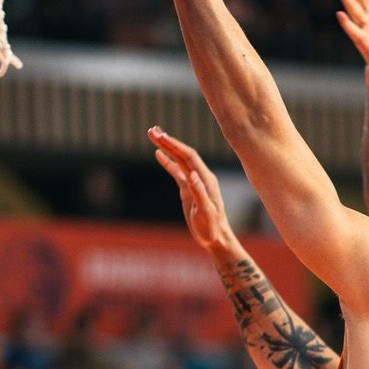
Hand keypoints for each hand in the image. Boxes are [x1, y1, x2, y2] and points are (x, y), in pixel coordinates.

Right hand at [150, 129, 235, 251]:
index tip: (161, 137)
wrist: (216, 238)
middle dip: (168, 142)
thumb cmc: (212, 228)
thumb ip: (199, 193)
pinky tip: (158, 154)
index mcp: (206, 180)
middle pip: (183, 154)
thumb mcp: (205, 212)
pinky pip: (176, 171)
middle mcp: (201, 177)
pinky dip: (167, 162)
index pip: (189, 157)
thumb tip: (192, 175)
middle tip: (152, 131)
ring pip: (179, 160)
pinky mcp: (188, 189)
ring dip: (167, 148)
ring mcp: (194, 182)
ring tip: (153, 136)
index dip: (175, 146)